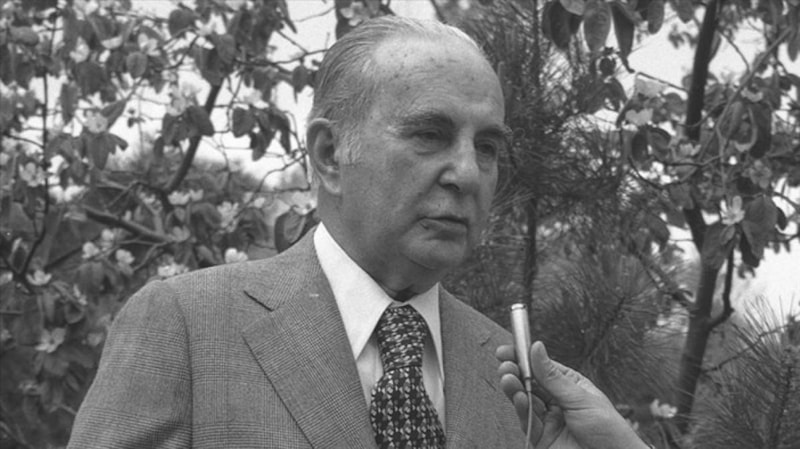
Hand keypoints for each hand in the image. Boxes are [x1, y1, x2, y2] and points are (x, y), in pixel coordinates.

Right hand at [496, 341, 646, 448]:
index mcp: (570, 386)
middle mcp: (557, 402)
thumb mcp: (580, 398)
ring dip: (515, 388)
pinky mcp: (541, 438)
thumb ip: (553, 377)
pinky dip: (522, 408)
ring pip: (526, 401)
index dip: (525, 358)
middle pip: (531, 383)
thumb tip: (537, 349)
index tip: (509, 350)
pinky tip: (519, 397)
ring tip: (508, 377)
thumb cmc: (608, 430)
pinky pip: (527, 421)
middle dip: (516, 372)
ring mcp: (549, 420)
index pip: (543, 368)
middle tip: (506, 364)